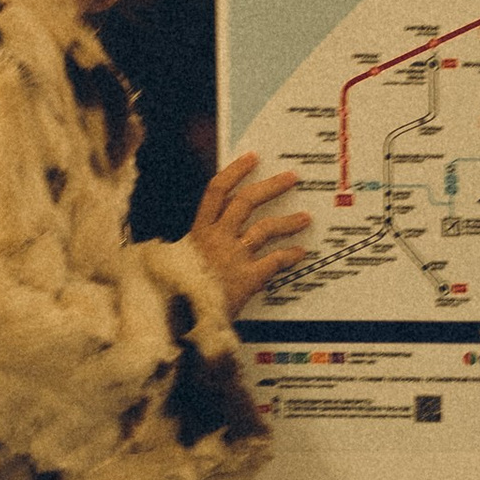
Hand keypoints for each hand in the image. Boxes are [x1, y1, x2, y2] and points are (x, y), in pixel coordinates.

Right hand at [189, 151, 314, 315]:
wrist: (178, 320)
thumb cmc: (177, 292)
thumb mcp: (174, 262)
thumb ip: (192, 248)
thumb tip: (205, 237)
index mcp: (198, 232)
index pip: (216, 191)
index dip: (235, 172)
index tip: (252, 158)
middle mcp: (216, 238)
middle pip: (246, 201)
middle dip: (271, 186)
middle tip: (291, 178)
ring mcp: (232, 257)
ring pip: (265, 228)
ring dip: (288, 221)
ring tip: (305, 218)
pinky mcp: (247, 278)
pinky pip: (274, 261)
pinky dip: (289, 256)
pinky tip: (300, 253)